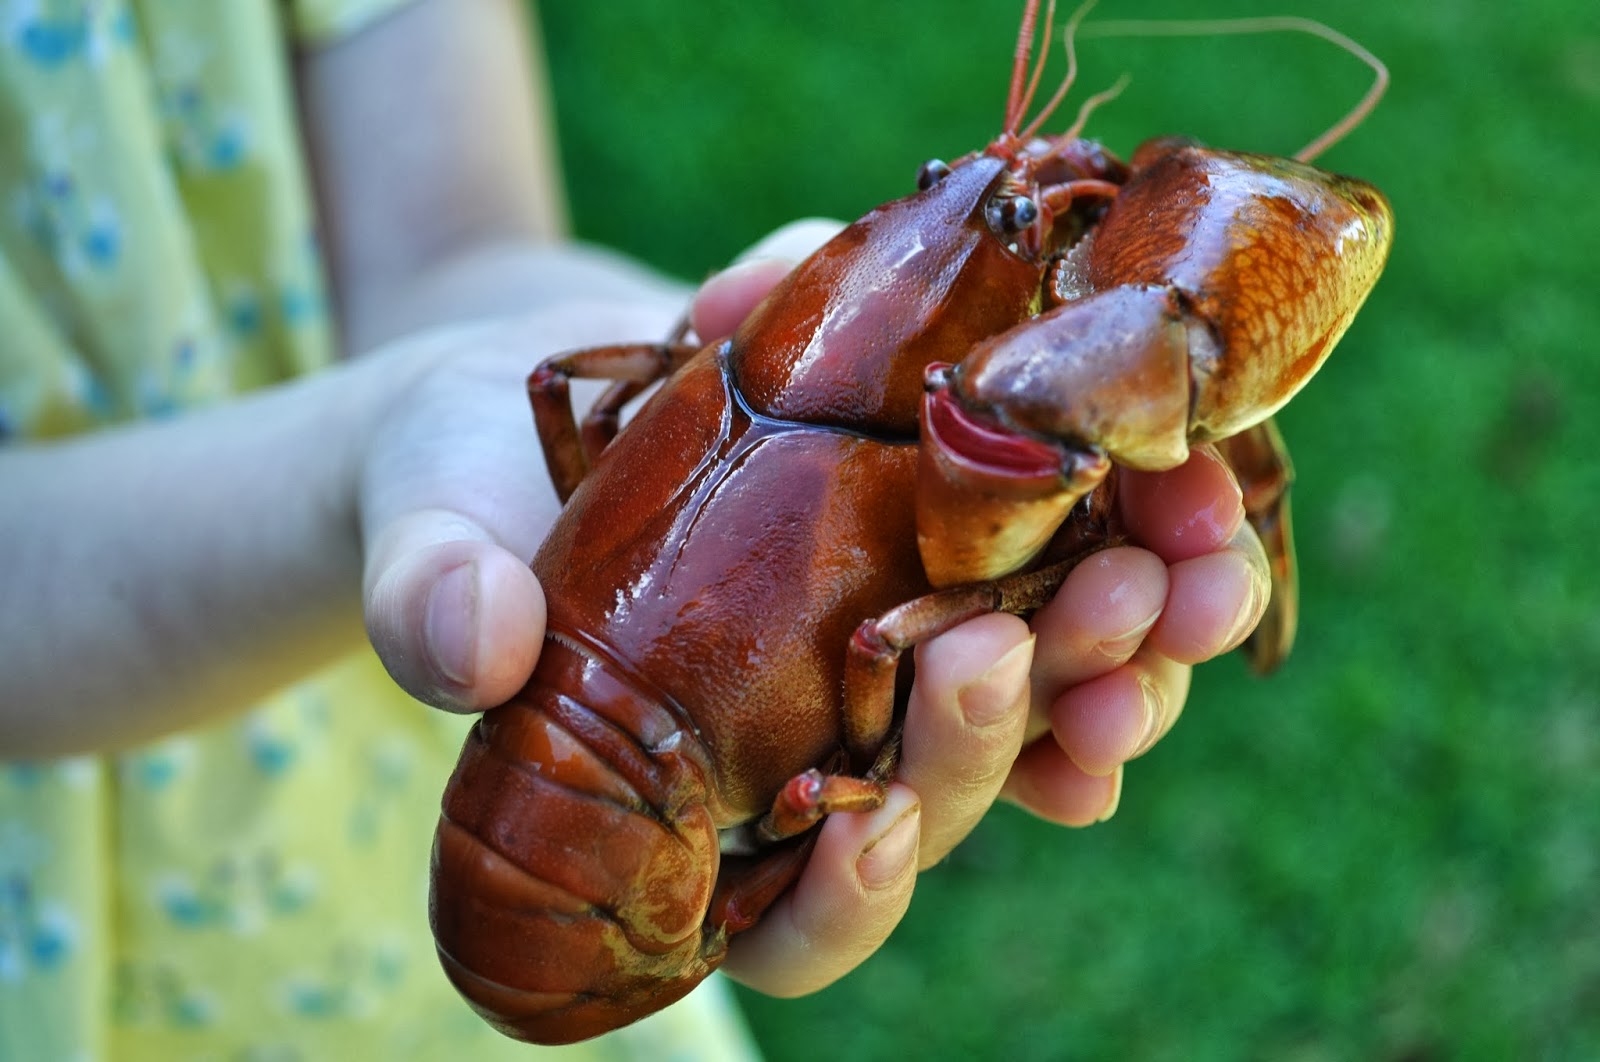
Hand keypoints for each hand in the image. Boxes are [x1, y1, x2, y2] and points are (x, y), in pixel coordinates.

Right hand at [354, 221, 1268, 1002]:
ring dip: (1124, 646)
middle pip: (943, 796)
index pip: (790, 919)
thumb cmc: (451, 485)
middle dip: (1022, 730)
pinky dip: (1113, 533)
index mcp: (697, 801)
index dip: (843, 903)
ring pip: (1033, 701)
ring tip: (1183, 559)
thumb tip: (474, 647)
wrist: (520, 381)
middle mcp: (813, 743)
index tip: (877, 826)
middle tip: (1085, 626)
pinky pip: (1044, 564)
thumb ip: (432, 597)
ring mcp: (883, 649)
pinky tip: (1177, 489)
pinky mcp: (928, 542)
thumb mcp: (423, 529)